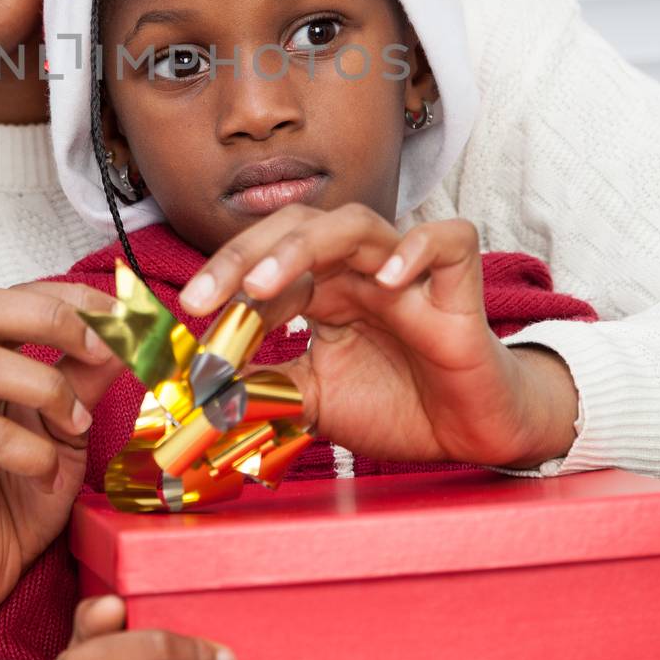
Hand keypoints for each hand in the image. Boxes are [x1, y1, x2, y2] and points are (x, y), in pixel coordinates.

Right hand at [0, 280, 122, 626]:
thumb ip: (87, 377)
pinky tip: (51, 476)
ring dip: (47, 385)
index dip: (68, 296)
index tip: (120, 317)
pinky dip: (36, 452)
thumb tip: (130, 331)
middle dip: (52, 317)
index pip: (8, 294)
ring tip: (76, 423)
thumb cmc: (13, 490)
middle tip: (101, 350)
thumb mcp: (64, 425)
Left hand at [180, 204, 577, 468]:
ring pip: (355, 224)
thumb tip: (204, 389)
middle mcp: (359, 269)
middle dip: (244, 254)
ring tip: (264, 284)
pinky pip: (449, 240)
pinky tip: (386, 279)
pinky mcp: (461, 287)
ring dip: (302, 247)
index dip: (224, 283)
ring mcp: (409, 273)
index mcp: (324, 288)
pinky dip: (416, 249)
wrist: (470, 435)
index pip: (265, 262)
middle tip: (206, 298)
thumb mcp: (314, 400)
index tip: (189, 315)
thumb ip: (265, 388)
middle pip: (297, 226)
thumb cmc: (399, 405)